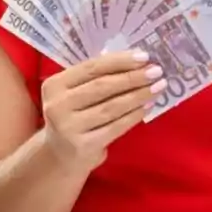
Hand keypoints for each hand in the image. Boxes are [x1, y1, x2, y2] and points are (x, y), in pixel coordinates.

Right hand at [40, 51, 165, 171]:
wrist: (60, 155)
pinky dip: (134, 115)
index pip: (92, 67)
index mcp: (54, 85)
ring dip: (138, 95)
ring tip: (157, 87)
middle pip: (102, 86)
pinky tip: (147, 107)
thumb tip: (134, 61)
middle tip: (157, 71)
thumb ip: (94, 77)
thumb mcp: (73, 94)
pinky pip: (115, 126)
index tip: (144, 56)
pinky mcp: (84, 145)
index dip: (120, 61)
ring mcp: (69, 127)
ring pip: (111, 107)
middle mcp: (58, 105)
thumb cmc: (73, 116)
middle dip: (133, 77)